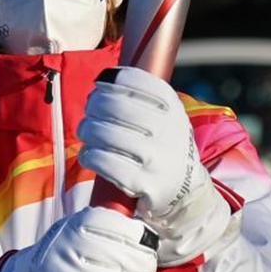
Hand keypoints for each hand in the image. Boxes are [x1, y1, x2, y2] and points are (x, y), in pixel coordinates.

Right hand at [0, 205, 157, 271]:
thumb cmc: (73, 250)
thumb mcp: (86, 226)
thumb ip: (115, 224)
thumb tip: (152, 236)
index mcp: (83, 221)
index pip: (131, 231)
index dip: (145, 243)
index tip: (146, 248)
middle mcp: (73, 244)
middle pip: (134, 261)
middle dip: (146, 269)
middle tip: (144, 271)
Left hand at [78, 67, 231, 264]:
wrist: (184, 191)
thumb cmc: (163, 146)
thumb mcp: (165, 116)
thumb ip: (142, 97)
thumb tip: (104, 80)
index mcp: (172, 107)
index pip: (135, 81)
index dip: (109, 82)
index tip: (100, 88)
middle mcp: (168, 129)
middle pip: (115, 106)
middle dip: (93, 106)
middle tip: (89, 113)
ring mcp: (158, 157)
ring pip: (106, 133)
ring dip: (87, 131)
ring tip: (86, 133)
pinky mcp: (145, 183)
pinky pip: (105, 163)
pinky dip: (90, 156)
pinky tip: (89, 155)